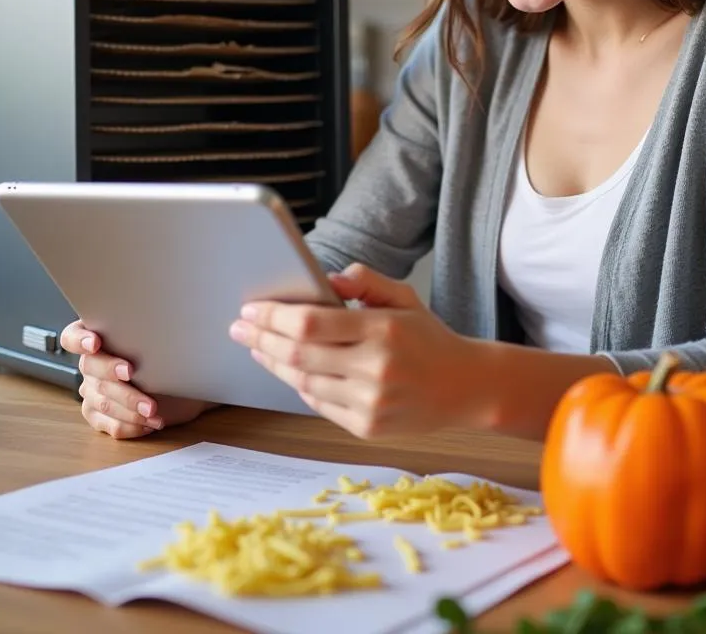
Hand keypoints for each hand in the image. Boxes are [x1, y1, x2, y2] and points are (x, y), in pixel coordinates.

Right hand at [59, 320, 210, 438]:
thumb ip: (149, 331)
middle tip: (132, 374)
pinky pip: (110, 424)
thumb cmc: (168, 350)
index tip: (95, 343)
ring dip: (129, 407)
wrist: (181, 378)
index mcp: (98, 337)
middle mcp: (90, 364)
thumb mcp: (161, 336)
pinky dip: (131, 425)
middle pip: (91, 369)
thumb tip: (158, 326)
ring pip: (103, 401)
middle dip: (113, 371)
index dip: (80, 340)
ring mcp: (92, 391)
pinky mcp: (99, 416)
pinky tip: (149, 424)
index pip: (73, 336)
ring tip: (153, 410)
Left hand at [228, 263, 481, 439]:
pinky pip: (319, 405)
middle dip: (262, 338)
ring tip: (258, 346)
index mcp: (383, 330)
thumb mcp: (405, 297)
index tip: (251, 309)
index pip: (312, 323)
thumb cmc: (430, 338)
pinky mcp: (367, 427)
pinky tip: (287, 370)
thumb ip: (367, 281)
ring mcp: (370, 403)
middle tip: (239, 327)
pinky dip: (299, 385)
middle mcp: (375, 368)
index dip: (274, 316)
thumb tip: (327, 278)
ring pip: (303, 383)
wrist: (466, 388)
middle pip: (299, 355)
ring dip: (274, 363)